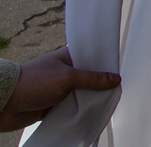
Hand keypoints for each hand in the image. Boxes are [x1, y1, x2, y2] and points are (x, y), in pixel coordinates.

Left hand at [0, 47, 120, 131]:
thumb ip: (92, 78)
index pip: (94, 56)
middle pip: (91, 77)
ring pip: (84, 93)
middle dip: (101, 84)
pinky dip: (81, 110)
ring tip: (104, 102)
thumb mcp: (67, 77)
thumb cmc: (31, 82)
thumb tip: (114, 79)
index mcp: (69, 57)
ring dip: (90, 99)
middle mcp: (66, 72)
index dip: (107, 63)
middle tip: (115, 89)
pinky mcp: (56, 103)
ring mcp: (61, 88)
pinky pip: (75, 107)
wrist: (5, 103)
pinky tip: (90, 112)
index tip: (120, 70)